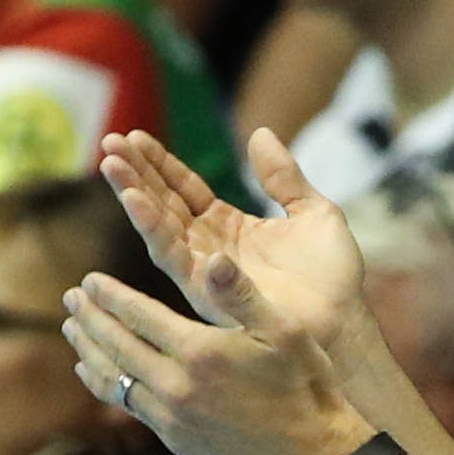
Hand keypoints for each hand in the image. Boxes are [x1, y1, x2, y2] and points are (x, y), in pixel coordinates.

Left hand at [62, 256, 356, 454]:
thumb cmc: (306, 386)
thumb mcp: (284, 331)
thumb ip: (241, 294)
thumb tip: (212, 258)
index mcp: (200, 351)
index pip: (139, 316)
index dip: (110, 296)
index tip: (89, 280)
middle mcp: (177, 386)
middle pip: (117, 345)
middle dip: (90, 319)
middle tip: (71, 298)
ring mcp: (172, 418)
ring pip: (114, 379)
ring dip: (89, 351)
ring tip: (73, 331)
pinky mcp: (175, 440)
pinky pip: (129, 407)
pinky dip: (106, 385)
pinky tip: (98, 373)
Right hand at [99, 127, 367, 352]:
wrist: (344, 321)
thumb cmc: (333, 277)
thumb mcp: (314, 212)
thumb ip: (284, 176)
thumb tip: (259, 133)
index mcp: (230, 226)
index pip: (185, 188)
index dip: (161, 163)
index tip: (136, 136)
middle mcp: (209, 247)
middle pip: (163, 203)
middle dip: (135, 173)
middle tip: (110, 142)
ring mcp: (206, 270)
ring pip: (158, 227)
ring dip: (133, 196)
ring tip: (112, 166)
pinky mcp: (207, 290)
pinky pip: (173, 256)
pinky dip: (153, 228)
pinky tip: (135, 202)